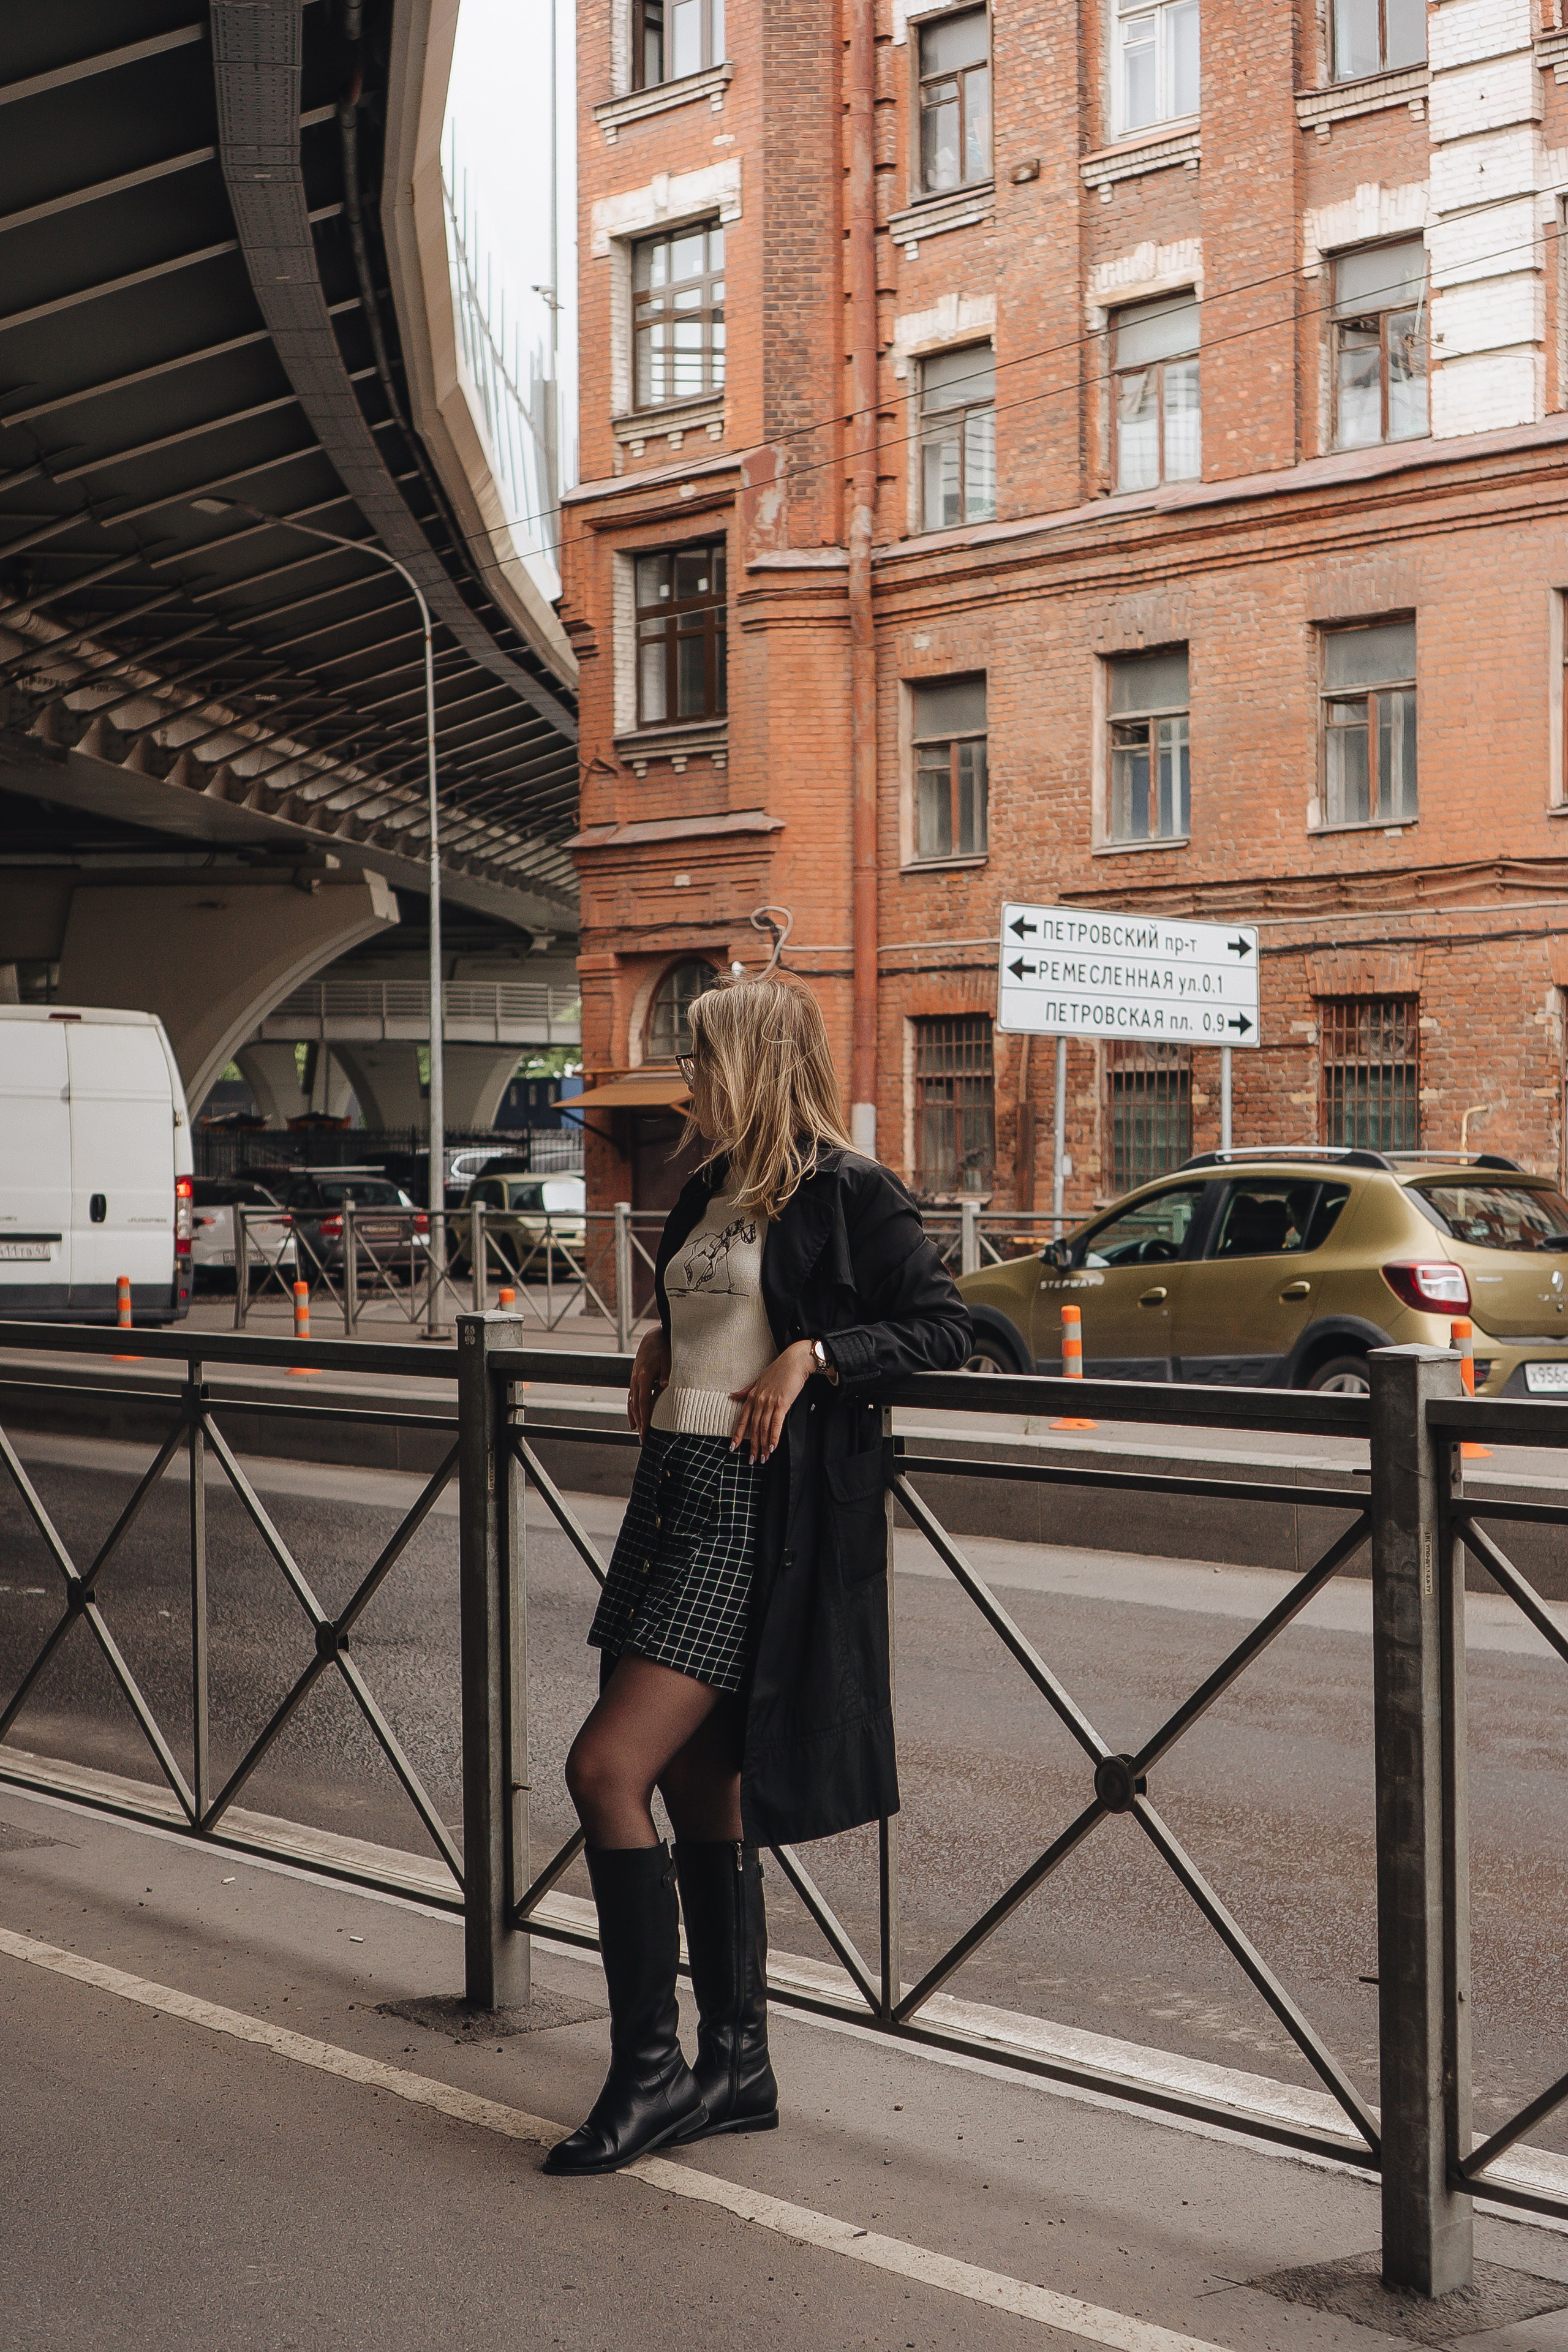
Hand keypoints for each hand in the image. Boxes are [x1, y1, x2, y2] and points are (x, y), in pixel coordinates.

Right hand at [628, 1329, 670, 1438]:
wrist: (654, 1335)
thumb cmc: (664, 1347)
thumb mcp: (669, 1359)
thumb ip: (667, 1373)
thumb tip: (665, 1386)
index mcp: (644, 1376)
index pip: (644, 1402)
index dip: (645, 1418)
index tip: (646, 1431)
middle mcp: (636, 1379)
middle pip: (636, 1406)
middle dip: (640, 1423)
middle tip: (644, 1440)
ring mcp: (634, 1379)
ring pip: (632, 1402)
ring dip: (635, 1418)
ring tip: (638, 1433)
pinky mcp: (635, 1378)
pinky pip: (631, 1397)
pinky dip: (631, 1409)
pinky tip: (633, 1419)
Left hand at [729, 1339, 815, 1462]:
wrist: (795, 1361)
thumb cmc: (779, 1370)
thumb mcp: (759, 1379)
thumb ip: (746, 1390)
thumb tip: (732, 1395)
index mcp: (752, 1395)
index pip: (742, 1419)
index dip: (738, 1434)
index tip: (733, 1447)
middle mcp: (758, 1400)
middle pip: (753, 1427)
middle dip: (753, 1446)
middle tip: (752, 1460)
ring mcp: (769, 1402)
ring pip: (763, 1428)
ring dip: (763, 1445)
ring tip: (764, 1458)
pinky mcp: (782, 1403)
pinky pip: (776, 1423)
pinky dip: (774, 1436)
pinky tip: (773, 1446)